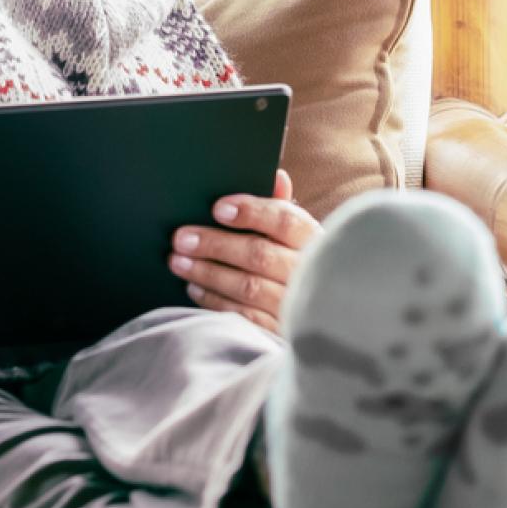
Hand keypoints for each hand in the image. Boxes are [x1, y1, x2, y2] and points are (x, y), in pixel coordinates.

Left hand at [170, 169, 320, 333]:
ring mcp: (296, 306)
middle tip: (181, 238)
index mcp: (315, 241)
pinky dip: (214, 301)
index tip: (217, 208)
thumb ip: (284, 209)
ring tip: (178, 262)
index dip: (250, 212)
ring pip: (247, 287)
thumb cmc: (305, 268)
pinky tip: (194, 288)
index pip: (285, 221)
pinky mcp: (280, 332)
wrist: (327, 319)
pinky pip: (243, 316)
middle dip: (215, 244)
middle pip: (258, 254)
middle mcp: (308, 274)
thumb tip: (276, 175)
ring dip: (207, 273)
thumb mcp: (302, 240)